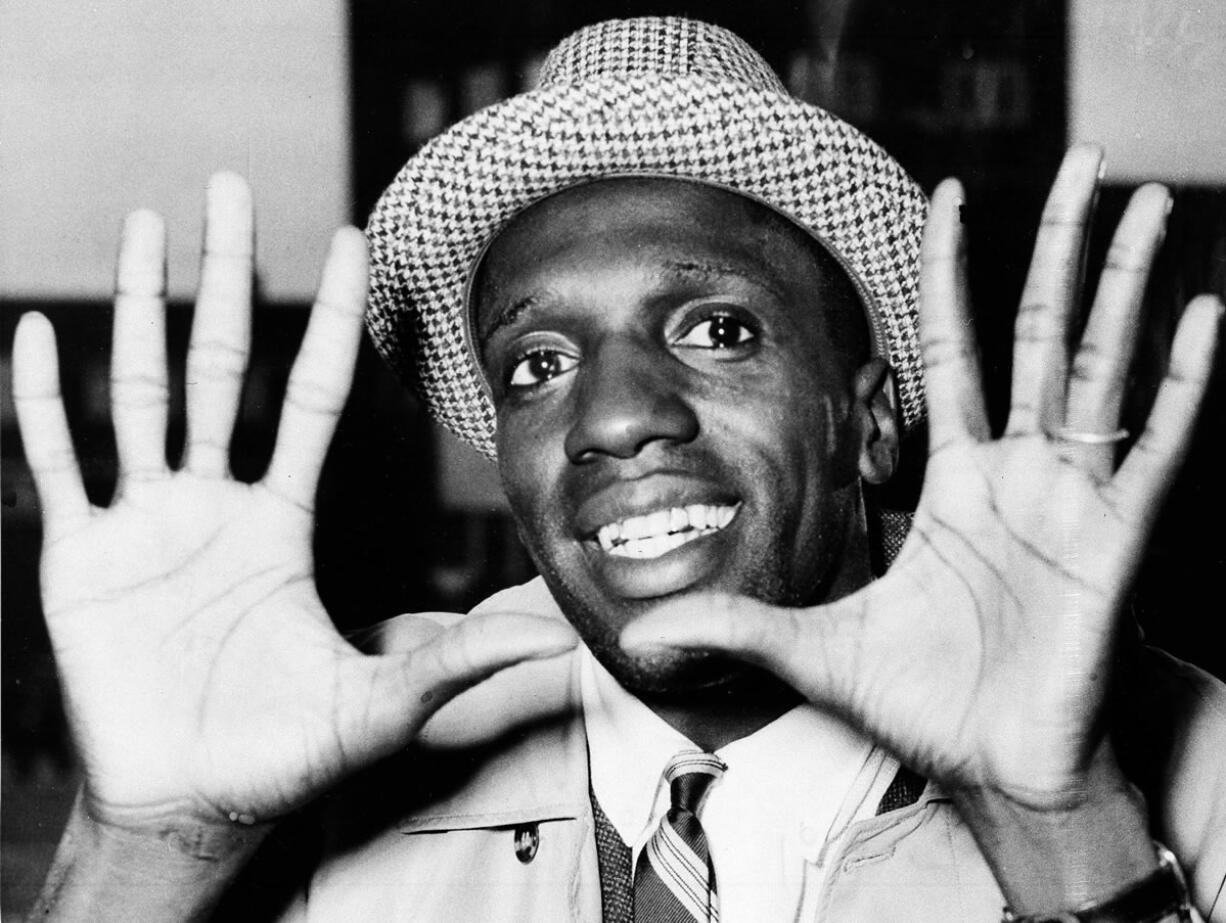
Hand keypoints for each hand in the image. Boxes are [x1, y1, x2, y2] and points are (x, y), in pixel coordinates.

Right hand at [12, 175, 575, 843]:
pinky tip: (35, 333)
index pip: (316, 396)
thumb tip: (569, 636)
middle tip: (233, 187)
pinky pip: (58, 462)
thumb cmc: (288, 754)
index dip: (334, 321)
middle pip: (224, 364)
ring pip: (141, 391)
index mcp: (284, 520)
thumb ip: (469, 657)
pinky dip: (41, 402)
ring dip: (138, 308)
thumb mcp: (388, 697)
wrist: (195, 803)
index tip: (353, 243)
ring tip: (144, 223)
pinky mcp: (82, 558)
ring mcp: (146, 522)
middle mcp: (215, 503)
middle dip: (229, 276)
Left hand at [622, 146, 1220, 905]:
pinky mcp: (1113, 541)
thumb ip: (730, 627)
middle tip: (1086, 160)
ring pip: (1105, 366)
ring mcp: (1072, 499)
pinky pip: (1156, 447)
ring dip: (1126, 282)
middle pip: (1043, 332)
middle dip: (1058, 245)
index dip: (953, 272)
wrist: (995, 771)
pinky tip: (1205, 314)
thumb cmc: (923, 706)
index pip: (955, 349)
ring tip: (1154, 202)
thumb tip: (636, 637)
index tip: (948, 195)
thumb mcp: (812, 648)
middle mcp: (1019, 473)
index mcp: (956, 481)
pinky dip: (1184, 383)